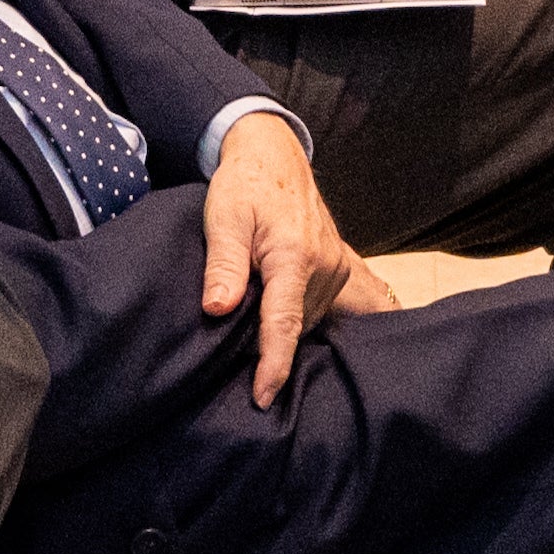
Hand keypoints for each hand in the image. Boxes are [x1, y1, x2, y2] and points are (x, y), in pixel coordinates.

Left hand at [195, 117, 382, 403]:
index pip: (283, 323)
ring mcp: (334, 267)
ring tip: (247, 317)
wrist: (274, 155)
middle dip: (266, 343)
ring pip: (304, 319)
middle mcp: (323, 266)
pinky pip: (313, 306)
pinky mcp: (335, 267)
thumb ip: (223, 265)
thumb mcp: (224, 219)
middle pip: (293, 325)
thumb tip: (217, 309)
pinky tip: (270, 308)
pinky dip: (291, 313)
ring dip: (278, 325)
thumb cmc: (244, 185)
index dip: (273, 365)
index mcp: (294, 255)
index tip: (263, 397)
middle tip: (229, 346)